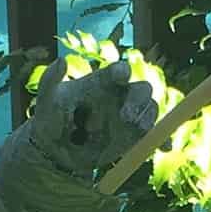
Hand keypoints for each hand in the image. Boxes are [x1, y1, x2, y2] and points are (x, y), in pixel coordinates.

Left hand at [26, 58, 157, 177]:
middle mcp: (120, 96)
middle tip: (126, 116)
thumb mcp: (46, 100)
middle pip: (141, 89)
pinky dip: (161, 140)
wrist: (56, 151)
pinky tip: (163, 148)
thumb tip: (62, 60)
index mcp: (102, 81)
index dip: (122, 72)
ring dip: (148, 118)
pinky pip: (153, 135)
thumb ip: (51, 79)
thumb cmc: (51, 119)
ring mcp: (129, 116)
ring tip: (138, 131)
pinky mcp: (134, 137)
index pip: (118, 72)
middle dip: (138, 100)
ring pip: (150, 110)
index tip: (121, 76)